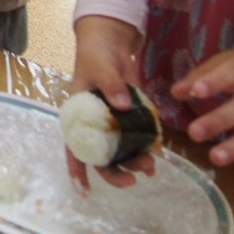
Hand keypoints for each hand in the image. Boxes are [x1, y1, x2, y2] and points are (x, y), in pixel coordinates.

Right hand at [66, 15, 151, 190]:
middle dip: (117, 173)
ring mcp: (113, 122)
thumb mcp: (99, 67)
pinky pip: (138, 137)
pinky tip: (159, 152)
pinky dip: (147, 146)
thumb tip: (122, 106)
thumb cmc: (95, 55)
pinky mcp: (130, 117)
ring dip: (135, 162)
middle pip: (102, 157)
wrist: (110, 42)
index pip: (74, 148)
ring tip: (152, 166)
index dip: (78, 170)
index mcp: (78, 116)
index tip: (85, 191)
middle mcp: (95, 124)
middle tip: (136, 179)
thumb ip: (111, 86)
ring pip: (121, 151)